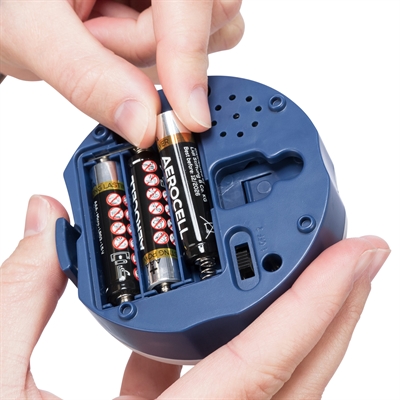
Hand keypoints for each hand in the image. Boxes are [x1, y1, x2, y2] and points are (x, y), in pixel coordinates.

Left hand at [0, 1, 243, 147]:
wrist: (11, 8)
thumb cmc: (9, 1)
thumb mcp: (33, 32)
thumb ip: (89, 78)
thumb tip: (145, 125)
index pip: (191, 0)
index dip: (190, 56)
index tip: (189, 115)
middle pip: (209, 22)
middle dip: (153, 53)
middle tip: (99, 42)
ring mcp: (170, 0)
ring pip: (205, 43)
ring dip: (152, 62)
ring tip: (100, 40)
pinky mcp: (171, 22)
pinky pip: (187, 58)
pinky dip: (152, 67)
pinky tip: (117, 49)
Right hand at [0, 195, 389, 398]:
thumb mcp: (2, 388)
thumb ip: (24, 296)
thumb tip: (45, 220)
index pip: (263, 364)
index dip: (318, 301)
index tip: (360, 253)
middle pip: (297, 375)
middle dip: (336, 310)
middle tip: (356, 256)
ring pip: (276, 381)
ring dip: (300, 325)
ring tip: (309, 272)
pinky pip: (232, 385)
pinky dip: (241, 345)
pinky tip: (223, 314)